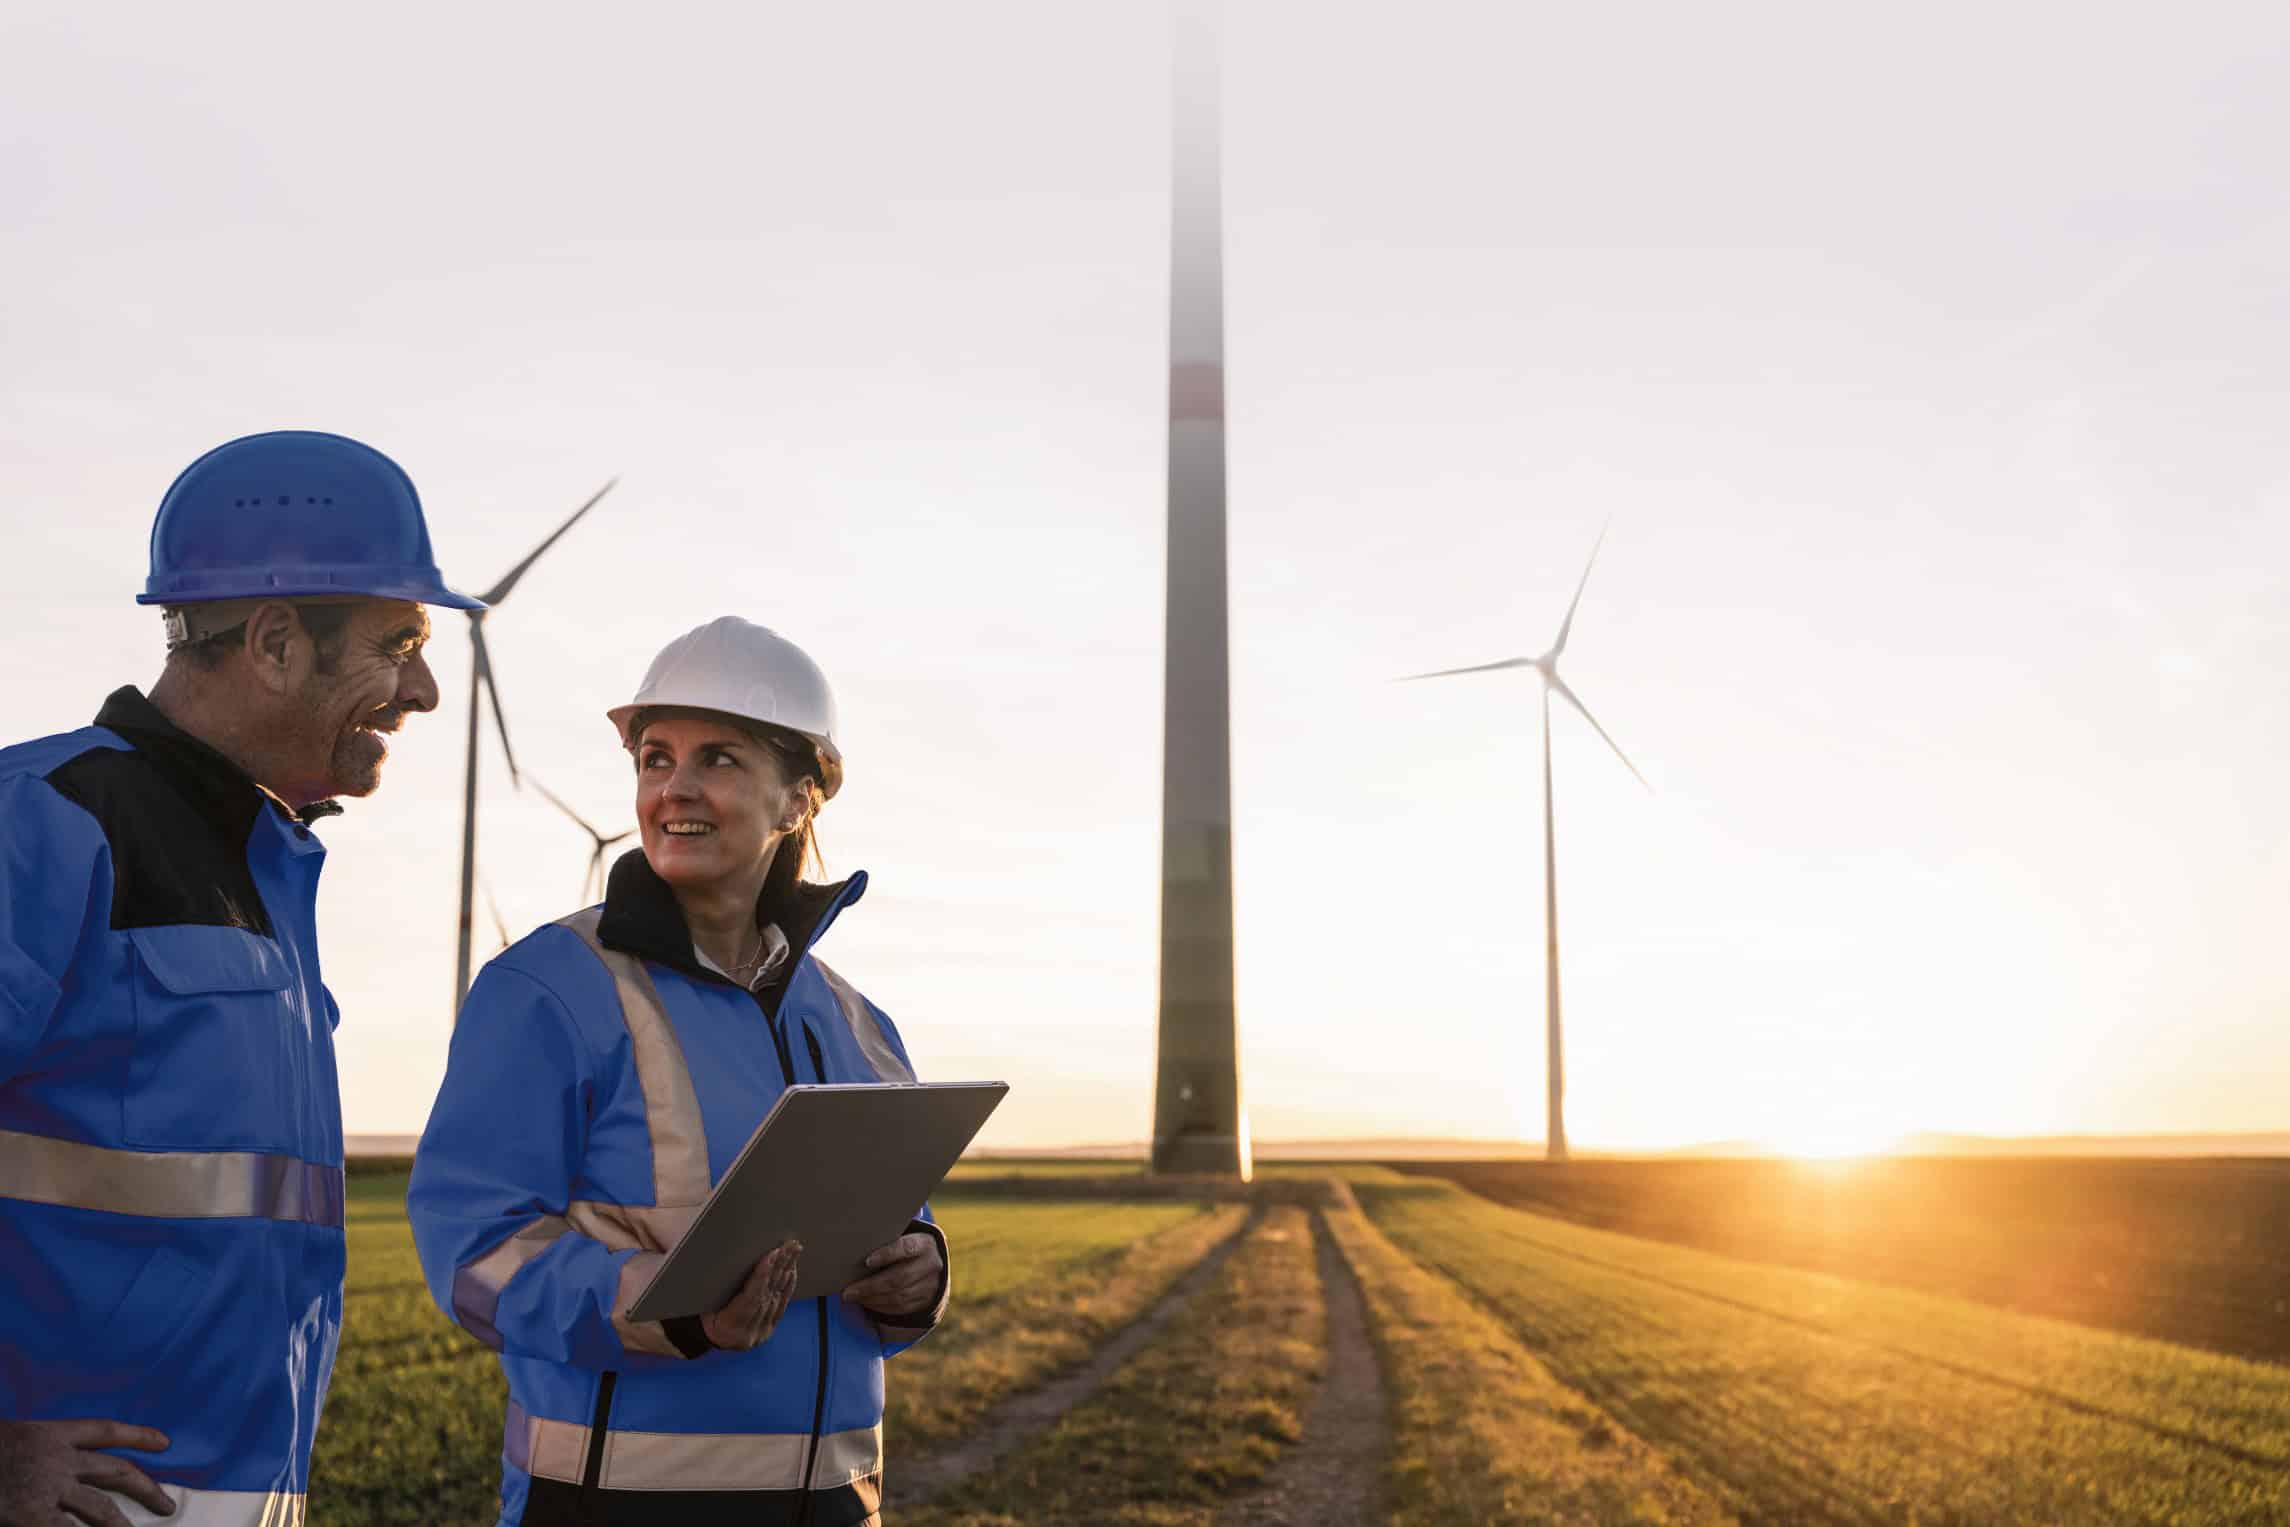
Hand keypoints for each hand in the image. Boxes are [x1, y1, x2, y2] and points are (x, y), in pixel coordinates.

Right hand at [0, 1419, 173, 1525]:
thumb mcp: (10, 1438)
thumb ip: (36, 1451)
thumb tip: (61, 1466)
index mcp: (51, 1434)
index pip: (105, 1431)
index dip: (138, 1436)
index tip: (165, 1442)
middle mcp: (59, 1460)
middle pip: (116, 1472)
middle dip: (146, 1489)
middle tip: (168, 1505)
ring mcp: (48, 1490)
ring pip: (100, 1510)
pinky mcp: (32, 1516)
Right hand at [700, 1240, 799, 1350]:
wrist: (706, 1334)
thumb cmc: (700, 1311)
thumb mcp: (702, 1299)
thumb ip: (714, 1282)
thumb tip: (721, 1253)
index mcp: (727, 1327)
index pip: (750, 1299)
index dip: (762, 1275)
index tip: (772, 1255)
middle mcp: (746, 1334)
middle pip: (766, 1295)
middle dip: (779, 1268)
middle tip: (788, 1246)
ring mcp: (759, 1334)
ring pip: (776, 1299)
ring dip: (786, 1272)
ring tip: (793, 1251)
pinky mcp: (767, 1329)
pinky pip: (781, 1305)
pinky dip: (787, 1285)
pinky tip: (792, 1269)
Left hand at [842, 1230, 943, 1315]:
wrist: (932, 1261)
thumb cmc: (905, 1245)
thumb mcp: (903, 1235)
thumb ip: (885, 1238)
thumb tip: (855, 1243)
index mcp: (925, 1243)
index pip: (906, 1248)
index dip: (886, 1254)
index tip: (866, 1262)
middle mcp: (932, 1264)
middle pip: (900, 1278)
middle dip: (871, 1286)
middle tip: (849, 1291)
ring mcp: (932, 1285)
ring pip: (899, 1296)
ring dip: (872, 1299)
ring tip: (853, 1297)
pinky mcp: (927, 1301)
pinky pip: (901, 1308)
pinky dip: (881, 1307)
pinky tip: (867, 1302)